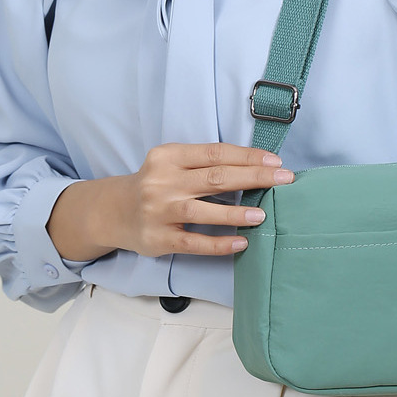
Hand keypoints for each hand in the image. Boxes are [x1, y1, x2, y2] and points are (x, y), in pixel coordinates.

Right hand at [47, 142, 293, 260]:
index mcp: (168, 156)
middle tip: (284, 180)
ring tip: (263, 214)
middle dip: (254, 177)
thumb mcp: (171, 164)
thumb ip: (203, 164)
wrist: (112, 212)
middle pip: (214, 178)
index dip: (247, 157)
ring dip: (236, 212)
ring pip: (203, 211)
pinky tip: (241, 242)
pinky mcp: (158, 239)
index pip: (215, 153)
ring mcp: (158, 211)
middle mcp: (162, 181)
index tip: (275, 162)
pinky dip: (219, 244)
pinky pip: (194, 242)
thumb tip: (255, 167)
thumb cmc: (155, 185)